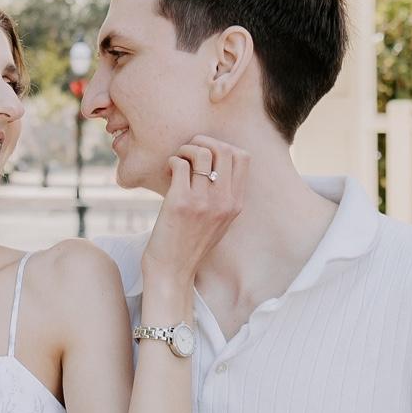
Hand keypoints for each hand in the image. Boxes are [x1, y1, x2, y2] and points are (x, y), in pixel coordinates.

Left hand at [142, 136, 247, 281]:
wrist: (172, 270)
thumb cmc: (191, 244)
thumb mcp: (219, 221)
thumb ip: (224, 196)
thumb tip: (215, 163)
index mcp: (236, 204)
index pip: (243, 157)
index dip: (223, 146)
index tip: (207, 154)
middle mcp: (224, 201)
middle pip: (224, 148)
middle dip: (204, 141)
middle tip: (188, 152)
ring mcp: (203, 202)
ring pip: (201, 153)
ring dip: (185, 150)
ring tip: (177, 161)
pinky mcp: (180, 203)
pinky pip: (180, 164)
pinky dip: (172, 161)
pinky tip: (168, 171)